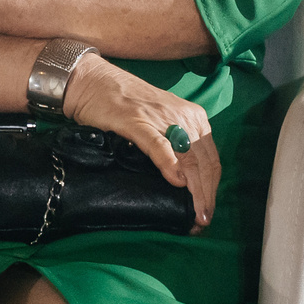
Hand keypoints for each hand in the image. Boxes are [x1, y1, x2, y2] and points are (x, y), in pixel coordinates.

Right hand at [61, 54, 219, 230]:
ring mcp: (162, 118)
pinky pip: (159, 144)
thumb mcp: (159, 125)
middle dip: (206, 196)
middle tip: (202, 221)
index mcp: (193, 118)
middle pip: (204, 163)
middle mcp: (184, 117)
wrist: (92, 82)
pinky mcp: (137, 121)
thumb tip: (184, 183)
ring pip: (189, 158)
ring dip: (194, 190)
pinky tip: (176, 181)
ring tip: (193, 213)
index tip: (206, 213)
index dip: (211, 190)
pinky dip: (170, 163)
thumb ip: (174, 147)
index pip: (211, 160)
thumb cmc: (124, 105)